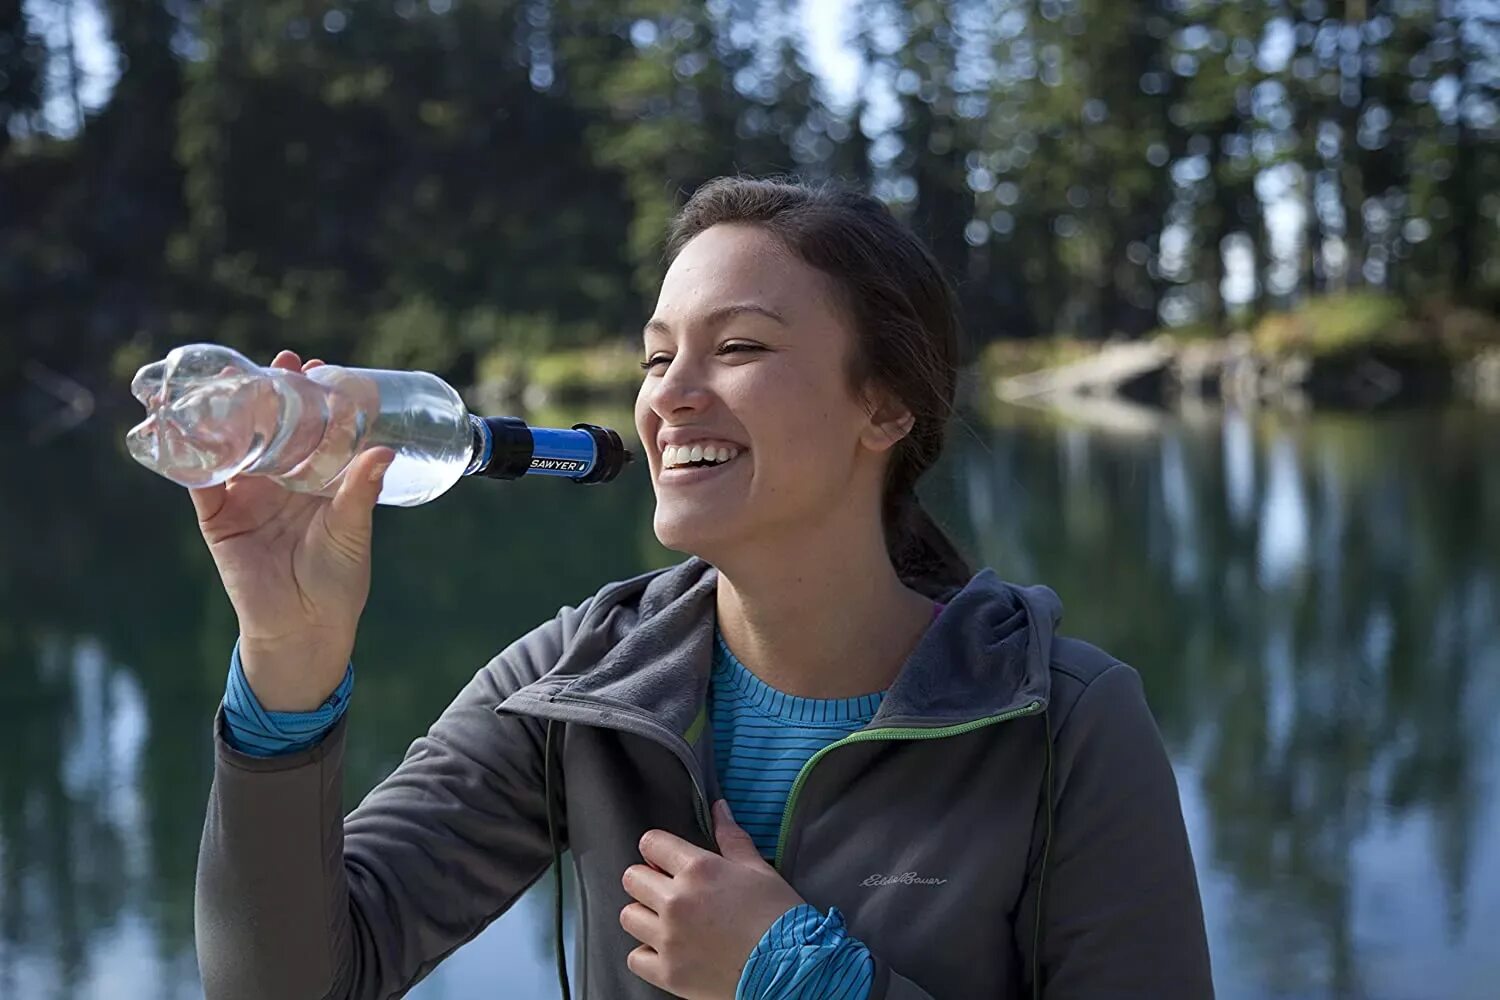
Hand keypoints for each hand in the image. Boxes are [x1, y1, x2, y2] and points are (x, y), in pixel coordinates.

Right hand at [189, 350, 395, 710]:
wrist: (304, 628)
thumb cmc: (338, 580)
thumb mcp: (353, 531)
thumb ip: (362, 491)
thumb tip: (385, 452)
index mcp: (315, 480)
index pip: (311, 428)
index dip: (312, 398)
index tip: (318, 367)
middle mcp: (279, 482)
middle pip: (269, 427)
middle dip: (270, 393)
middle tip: (279, 362)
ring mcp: (246, 496)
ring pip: (233, 445)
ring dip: (228, 412)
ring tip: (230, 378)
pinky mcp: (218, 518)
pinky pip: (199, 482)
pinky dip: (191, 455)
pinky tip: (187, 426)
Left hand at [620, 800, 806, 998]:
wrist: (792, 969)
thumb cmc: (779, 917)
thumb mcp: (758, 869)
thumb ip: (731, 837)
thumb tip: (719, 808)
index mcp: (698, 869)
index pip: (651, 843)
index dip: (657, 848)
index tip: (665, 859)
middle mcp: (677, 901)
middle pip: (632, 878)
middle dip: (647, 880)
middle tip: (668, 891)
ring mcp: (669, 939)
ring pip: (628, 916)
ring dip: (645, 916)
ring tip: (667, 921)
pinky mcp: (668, 973)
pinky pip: (635, 957)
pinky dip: (647, 954)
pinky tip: (669, 950)